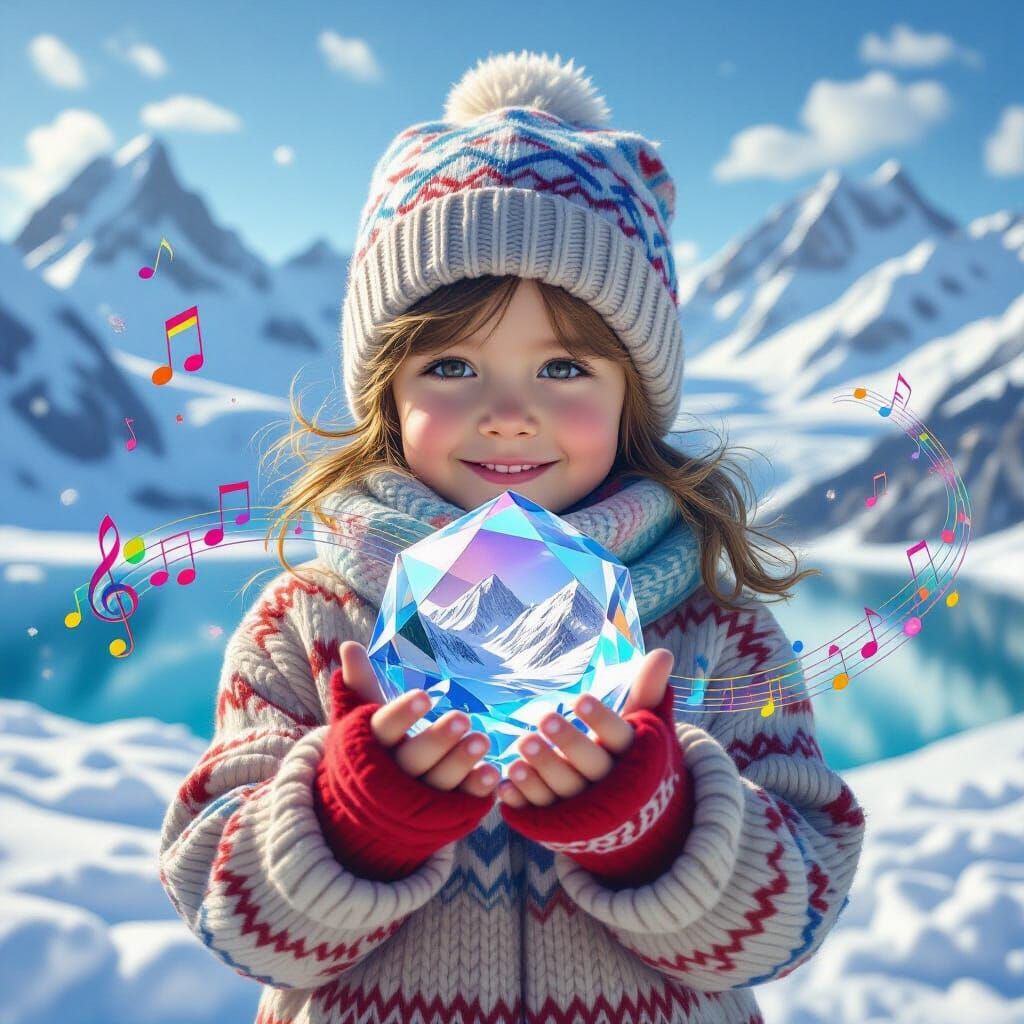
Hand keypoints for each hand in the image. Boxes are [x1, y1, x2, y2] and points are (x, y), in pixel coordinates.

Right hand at [336, 641, 499, 799]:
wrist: (369, 812)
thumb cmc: (370, 751)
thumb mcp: (361, 720)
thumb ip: (360, 684)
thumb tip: (349, 645)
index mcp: (371, 747)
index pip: (384, 729)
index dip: (402, 715)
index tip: (424, 696)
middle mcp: (394, 775)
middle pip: (414, 759)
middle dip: (438, 740)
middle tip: (463, 717)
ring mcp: (418, 798)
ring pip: (439, 782)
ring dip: (461, 762)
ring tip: (483, 739)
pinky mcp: (443, 813)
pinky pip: (461, 802)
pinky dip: (476, 788)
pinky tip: (493, 772)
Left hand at [497, 648, 674, 808]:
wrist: (634, 822)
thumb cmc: (634, 760)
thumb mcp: (644, 729)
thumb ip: (647, 693)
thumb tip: (663, 653)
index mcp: (633, 759)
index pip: (619, 738)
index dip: (601, 721)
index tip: (581, 699)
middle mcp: (609, 786)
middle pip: (590, 766)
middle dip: (568, 743)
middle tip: (544, 719)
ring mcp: (584, 809)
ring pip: (562, 791)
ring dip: (541, 770)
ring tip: (521, 745)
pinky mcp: (559, 824)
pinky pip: (539, 813)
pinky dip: (522, 800)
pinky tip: (505, 783)